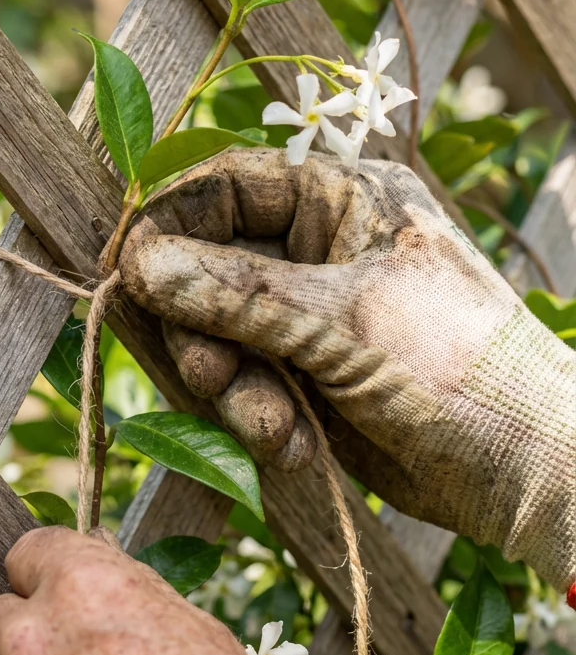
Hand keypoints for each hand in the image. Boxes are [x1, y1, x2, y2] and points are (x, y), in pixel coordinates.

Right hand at [119, 147, 575, 589]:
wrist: (528, 469)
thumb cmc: (458, 367)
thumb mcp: (343, 323)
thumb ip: (238, 294)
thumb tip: (140, 262)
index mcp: (344, 200)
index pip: (230, 186)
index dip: (171, 224)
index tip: (126, 271)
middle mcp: (321, 249)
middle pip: (209, 268)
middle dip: (206, 331)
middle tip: (211, 376)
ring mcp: (312, 316)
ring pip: (221, 336)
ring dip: (235, 389)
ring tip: (276, 428)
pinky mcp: (309, 375)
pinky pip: (247, 385)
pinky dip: (261, 419)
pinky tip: (299, 447)